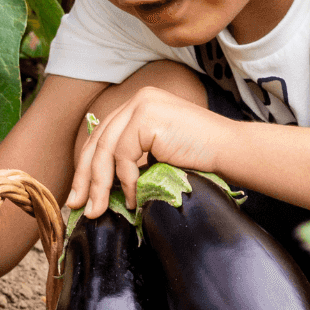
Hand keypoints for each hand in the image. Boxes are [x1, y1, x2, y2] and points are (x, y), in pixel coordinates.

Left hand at [65, 87, 236, 218]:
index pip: (103, 137)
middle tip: (78, 206)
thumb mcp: (159, 155)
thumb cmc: (202, 159)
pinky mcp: (147, 116)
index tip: (80, 196)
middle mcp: (138, 99)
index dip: (87, 167)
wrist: (232, 151)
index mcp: (139, 106)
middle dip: (85, 178)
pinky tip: (134, 199)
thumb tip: (100, 187)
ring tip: (98, 210)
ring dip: (100, 185)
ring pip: (106, 150)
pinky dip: (125, 181)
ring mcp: (142, 104)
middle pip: (99, 142)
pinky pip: (123, 154)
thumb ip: (134, 159)